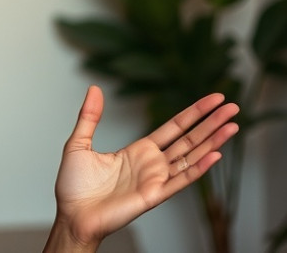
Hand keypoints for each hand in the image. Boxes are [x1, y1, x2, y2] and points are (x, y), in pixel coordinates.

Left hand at [46, 86, 238, 251]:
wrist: (71, 214)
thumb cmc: (73, 186)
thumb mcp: (79, 143)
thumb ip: (90, 117)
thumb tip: (95, 88)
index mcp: (138, 151)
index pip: (173, 128)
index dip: (193, 113)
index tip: (213, 100)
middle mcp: (152, 164)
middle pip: (189, 139)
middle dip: (211, 123)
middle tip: (232, 106)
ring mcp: (155, 179)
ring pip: (191, 157)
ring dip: (213, 141)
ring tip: (233, 125)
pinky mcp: (154, 195)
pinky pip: (181, 180)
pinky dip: (199, 168)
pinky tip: (215, 154)